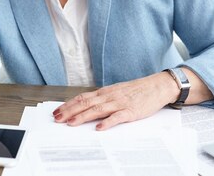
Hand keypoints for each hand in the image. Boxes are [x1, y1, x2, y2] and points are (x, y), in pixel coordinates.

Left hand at [52, 72, 178, 130]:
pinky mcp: (131, 111)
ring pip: (97, 110)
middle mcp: (109, 96)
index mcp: (105, 92)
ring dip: (82, 116)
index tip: (57, 111)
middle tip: (57, 118)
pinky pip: (117, 117)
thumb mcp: (116, 92)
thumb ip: (102, 99)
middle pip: (85, 103)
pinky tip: (99, 128)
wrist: (156, 86)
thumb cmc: (136, 91)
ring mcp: (119, 103)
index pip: (82, 97)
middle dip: (69, 111)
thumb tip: (86, 107)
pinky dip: (107, 122)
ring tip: (71, 123)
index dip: (68, 104)